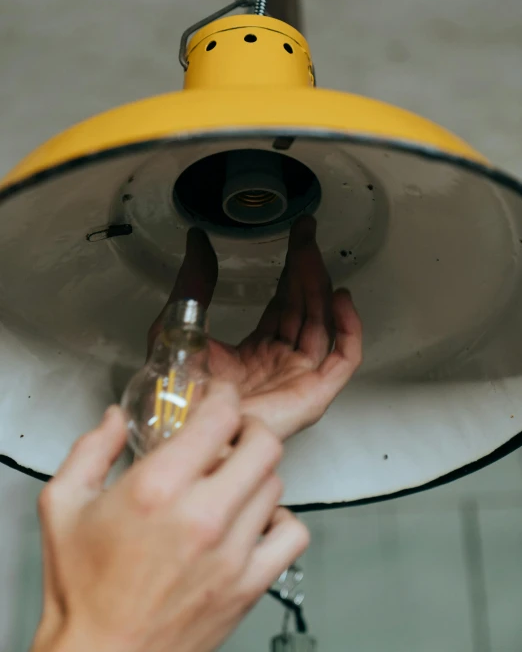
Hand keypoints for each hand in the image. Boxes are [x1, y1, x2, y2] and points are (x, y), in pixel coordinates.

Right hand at [32, 385, 308, 651]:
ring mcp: (231, 553)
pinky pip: (292, 533)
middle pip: (263, 444)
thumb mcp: (63, 505)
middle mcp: (201, 516)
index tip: (218, 397)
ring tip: (234, 478)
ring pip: (276, 484)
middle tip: (234, 433)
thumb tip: (114, 420)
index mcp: (157, 489)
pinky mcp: (248, 585)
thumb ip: (91, 450)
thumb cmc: (82, 592)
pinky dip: (281, 519)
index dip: (223, 396)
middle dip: (250, 428)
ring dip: (258, 472)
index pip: (220, 417)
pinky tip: (254, 520)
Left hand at [149, 216, 361, 439]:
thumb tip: (197, 242)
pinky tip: (340, 299)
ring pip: (322, 325)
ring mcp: (297, 380)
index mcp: (252, 354)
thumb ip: (194, 283)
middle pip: (304, 309)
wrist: (183, 428)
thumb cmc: (177, 393)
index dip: (290, 270)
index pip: (283, 305)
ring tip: (313, 254)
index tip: (295, 237)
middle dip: (307, 268)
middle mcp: (278, 365)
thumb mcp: (182, 323)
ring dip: (320, 286)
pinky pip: (342, 359)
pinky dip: (349, 329)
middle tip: (306, 234)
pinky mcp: (312, 395)